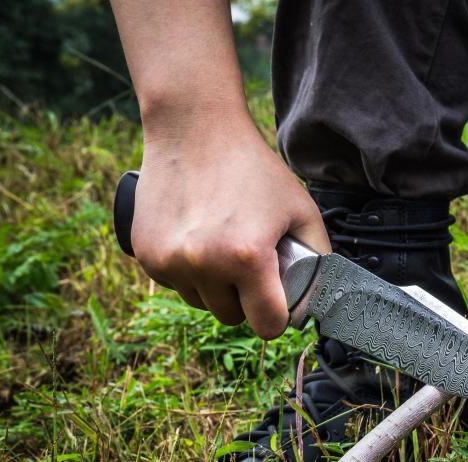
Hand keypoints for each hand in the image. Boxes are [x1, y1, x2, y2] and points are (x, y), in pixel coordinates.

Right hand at [132, 119, 330, 338]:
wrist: (193, 129)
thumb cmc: (252, 167)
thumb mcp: (301, 209)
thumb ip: (318, 255)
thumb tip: (320, 295)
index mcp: (247, 258)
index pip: (267, 326)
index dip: (278, 318)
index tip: (278, 303)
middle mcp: (204, 264)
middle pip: (232, 317)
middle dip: (245, 299)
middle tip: (251, 263)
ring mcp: (170, 261)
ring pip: (202, 303)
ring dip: (215, 288)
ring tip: (223, 247)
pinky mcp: (147, 255)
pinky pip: (176, 285)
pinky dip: (189, 273)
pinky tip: (198, 239)